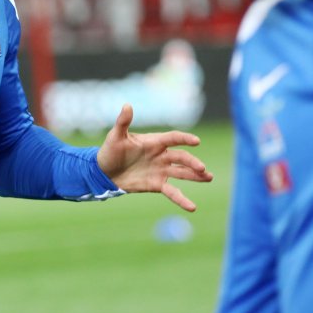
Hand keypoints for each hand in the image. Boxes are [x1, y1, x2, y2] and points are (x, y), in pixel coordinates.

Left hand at [96, 104, 212, 211]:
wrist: (103, 172)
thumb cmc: (109, 151)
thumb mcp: (115, 136)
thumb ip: (123, 122)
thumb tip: (127, 105)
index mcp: (154, 141)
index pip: (173, 138)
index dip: (184, 139)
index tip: (196, 141)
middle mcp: (161, 155)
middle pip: (181, 157)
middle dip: (192, 163)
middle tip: (202, 168)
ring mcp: (161, 170)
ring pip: (182, 173)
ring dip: (196, 176)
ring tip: (209, 178)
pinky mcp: (157, 184)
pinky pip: (172, 192)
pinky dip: (182, 199)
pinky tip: (192, 207)